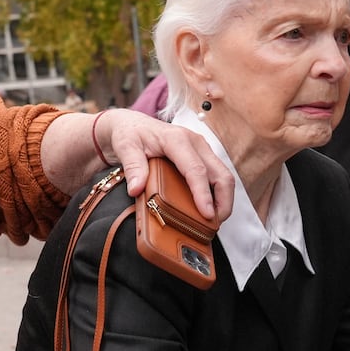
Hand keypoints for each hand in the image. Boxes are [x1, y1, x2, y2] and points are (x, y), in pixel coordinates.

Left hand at [98, 109, 234, 222]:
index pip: (196, 169)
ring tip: (213, 221)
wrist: (132, 125)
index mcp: (177, 139)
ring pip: (223, 176)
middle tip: (214, 225)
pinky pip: (217, 176)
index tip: (206, 214)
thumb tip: (136, 189)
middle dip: (223, 201)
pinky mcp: (202, 156)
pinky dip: (217, 194)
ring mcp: (201, 149)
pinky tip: (209, 209)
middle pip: (221, 174)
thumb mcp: (125, 147)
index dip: (203, 194)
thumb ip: (132, 166)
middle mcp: (195, 143)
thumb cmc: (130, 134)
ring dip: (223, 200)